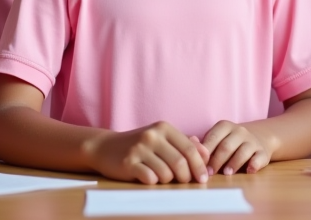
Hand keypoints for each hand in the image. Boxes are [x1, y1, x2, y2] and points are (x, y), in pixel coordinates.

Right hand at [85, 121, 209, 184]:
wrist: (105, 147)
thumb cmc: (139, 145)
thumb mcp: (161, 139)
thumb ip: (184, 143)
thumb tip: (205, 153)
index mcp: (163, 128)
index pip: (190, 149)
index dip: (200, 166)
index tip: (203, 179)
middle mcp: (152, 136)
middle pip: (180, 163)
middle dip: (186, 177)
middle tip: (184, 182)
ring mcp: (139, 149)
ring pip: (166, 173)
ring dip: (168, 180)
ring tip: (161, 176)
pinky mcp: (128, 163)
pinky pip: (150, 178)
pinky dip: (153, 181)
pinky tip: (149, 177)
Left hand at [200, 120, 272, 175]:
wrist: (258, 137)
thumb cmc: (229, 141)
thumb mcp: (217, 138)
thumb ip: (204, 143)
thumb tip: (191, 146)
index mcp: (225, 126)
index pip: (213, 137)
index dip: (206, 152)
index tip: (199, 164)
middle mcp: (240, 131)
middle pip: (226, 146)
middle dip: (217, 160)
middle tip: (209, 173)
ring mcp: (252, 141)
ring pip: (243, 151)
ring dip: (234, 163)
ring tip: (227, 173)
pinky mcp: (263, 152)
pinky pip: (259, 158)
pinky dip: (254, 164)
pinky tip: (249, 170)